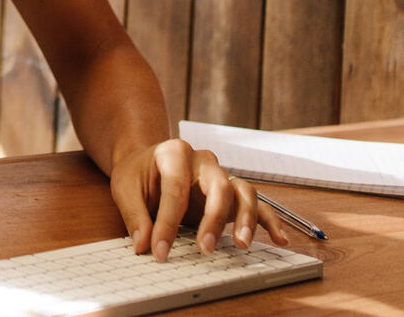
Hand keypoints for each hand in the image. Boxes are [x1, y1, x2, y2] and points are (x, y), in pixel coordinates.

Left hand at [109, 138, 289, 259]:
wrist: (147, 162)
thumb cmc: (137, 173)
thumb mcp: (124, 187)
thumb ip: (134, 215)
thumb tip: (143, 244)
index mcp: (174, 152)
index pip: (175, 189)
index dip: (167, 223)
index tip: (159, 250)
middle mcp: (204, 160)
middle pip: (220, 186)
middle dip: (214, 219)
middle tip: (206, 248)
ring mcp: (221, 175)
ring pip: (244, 192)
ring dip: (246, 219)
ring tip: (243, 244)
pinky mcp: (232, 192)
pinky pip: (257, 203)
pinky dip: (270, 220)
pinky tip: (279, 239)